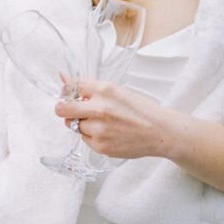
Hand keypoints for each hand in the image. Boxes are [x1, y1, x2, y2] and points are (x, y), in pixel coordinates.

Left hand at [54, 79, 180, 159]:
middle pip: (62, 109)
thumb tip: (63, 78)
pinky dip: (92, 136)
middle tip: (71, 110)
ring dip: (83, 123)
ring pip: (74, 125)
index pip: (72, 86)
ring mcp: (99, 129)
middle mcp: (99, 109)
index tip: (69, 94)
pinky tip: (109, 134)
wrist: (161, 132)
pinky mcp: (100, 145)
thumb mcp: (118, 92)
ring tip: (103, 123)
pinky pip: (84, 139)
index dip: (68, 90)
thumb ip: (91, 88)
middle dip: (63, 109)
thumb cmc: (141, 111)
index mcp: (105, 90)